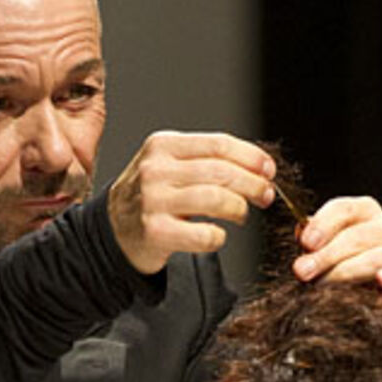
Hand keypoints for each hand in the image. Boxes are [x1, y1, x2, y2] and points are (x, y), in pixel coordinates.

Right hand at [106, 131, 276, 273]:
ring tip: (241, 215)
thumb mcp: (169, 163)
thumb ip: (206, 159)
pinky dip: (219, 236)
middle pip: (222, 172)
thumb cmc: (150, 196)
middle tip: (265, 195)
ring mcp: (154, 201)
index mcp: (163, 145)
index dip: (251, 157)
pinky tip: (216, 234)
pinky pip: (205, 235)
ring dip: (239, 209)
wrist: (113, 230)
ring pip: (217, 200)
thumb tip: (258, 166)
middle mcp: (155, 170)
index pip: (219, 144)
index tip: (268, 170)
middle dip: (253, 185)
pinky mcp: (155, 233)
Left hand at [290, 195, 381, 305]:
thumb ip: (309, 243)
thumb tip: (302, 232)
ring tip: (327, 285)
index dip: (324, 224)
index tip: (306, 244)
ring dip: (351, 270)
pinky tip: (381, 280)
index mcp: (363, 213)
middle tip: (303, 272)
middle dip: (329, 254)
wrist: (356, 309)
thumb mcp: (316, 257)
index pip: (345, 209)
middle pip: (361, 234)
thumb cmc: (334, 276)